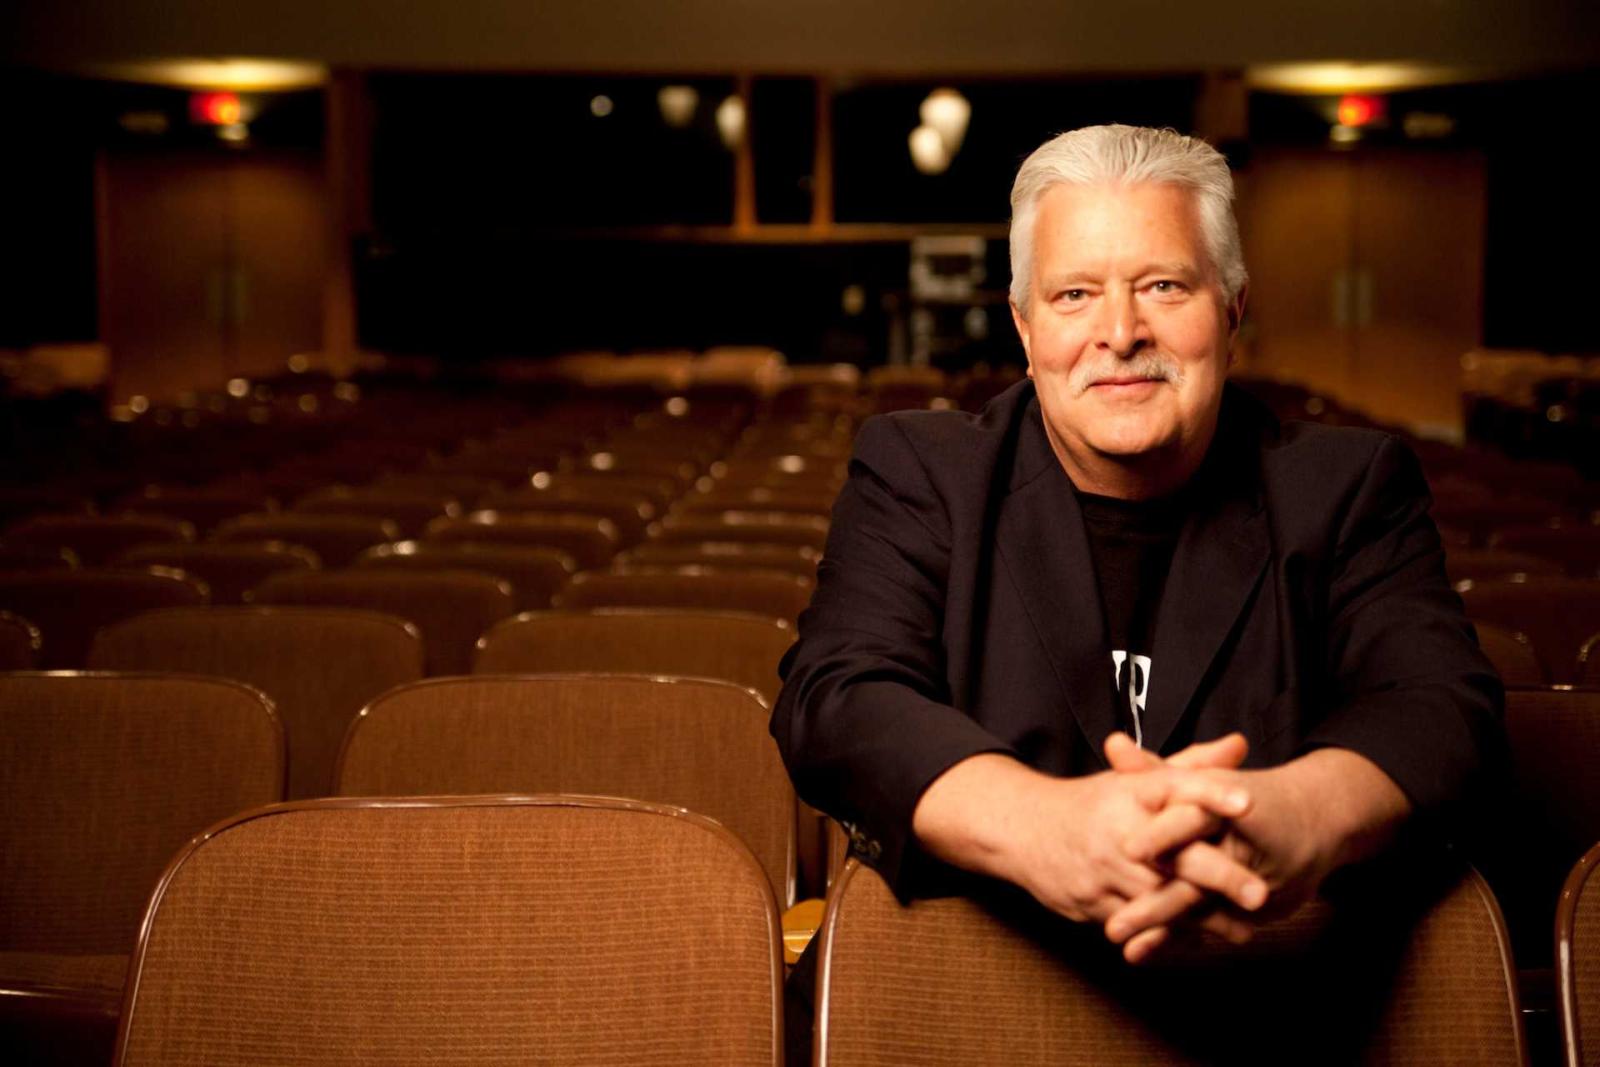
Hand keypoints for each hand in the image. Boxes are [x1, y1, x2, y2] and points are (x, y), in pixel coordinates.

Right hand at [910, 746, 1261, 938]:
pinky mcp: (1093, 902)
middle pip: (1174, 853)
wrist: (1022, 831)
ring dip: (1201, 917)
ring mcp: (1103, 869)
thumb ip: (1192, 766)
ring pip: (1159, 898)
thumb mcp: (1135, 781)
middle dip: (1218, 875)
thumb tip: (1241, 744)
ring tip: (1242, 931)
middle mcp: (1118, 829)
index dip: (1211, 792)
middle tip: (1259, 893)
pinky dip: (1169, 934)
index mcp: (1131, 792)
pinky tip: (1201, 941)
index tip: (1248, 802)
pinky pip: (1137, 923)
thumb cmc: (1094, 804)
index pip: (1176, 786)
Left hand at [1104, 741, 1410, 962]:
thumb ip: (1153, 769)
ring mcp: (1246, 881)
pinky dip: (1175, 940)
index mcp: (1224, 805)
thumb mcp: (1201, 779)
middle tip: (1118, 919)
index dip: (1163, 833)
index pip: (1193, 819)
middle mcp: (1236, 846)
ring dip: (1162, 928)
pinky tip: (1140, 954)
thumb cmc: (1243, 794)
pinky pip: (1209, 925)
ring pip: (1201, 907)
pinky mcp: (1250, 908)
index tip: (1130, 849)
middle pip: (1195, 875)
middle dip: (1157, 901)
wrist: (1316, 819)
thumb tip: (1111, 745)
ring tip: (1126, 948)